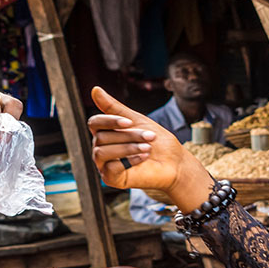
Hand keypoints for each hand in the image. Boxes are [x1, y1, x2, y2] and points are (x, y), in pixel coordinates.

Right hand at [88, 87, 211, 209]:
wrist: (173, 162)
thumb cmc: (156, 141)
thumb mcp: (136, 120)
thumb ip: (114, 107)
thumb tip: (95, 89)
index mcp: (105, 133)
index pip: (94, 123)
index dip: (109, 121)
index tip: (129, 122)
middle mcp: (101, 148)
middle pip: (101, 137)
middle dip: (128, 135)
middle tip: (150, 136)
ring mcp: (105, 164)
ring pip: (102, 152)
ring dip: (128, 147)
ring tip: (148, 147)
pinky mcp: (111, 178)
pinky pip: (111, 167)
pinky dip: (129, 160)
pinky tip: (144, 157)